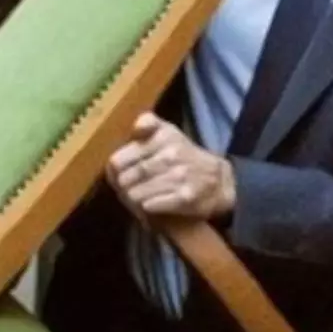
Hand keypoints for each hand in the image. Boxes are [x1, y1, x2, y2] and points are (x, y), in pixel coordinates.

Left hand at [107, 113, 234, 219]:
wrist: (218, 181)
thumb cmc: (184, 156)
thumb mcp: (168, 131)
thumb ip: (147, 122)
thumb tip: (136, 127)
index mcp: (162, 135)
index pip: (118, 160)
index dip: (114, 172)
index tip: (119, 175)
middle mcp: (171, 153)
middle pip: (125, 179)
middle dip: (123, 188)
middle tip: (128, 191)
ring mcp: (178, 176)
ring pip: (135, 194)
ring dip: (134, 200)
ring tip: (139, 199)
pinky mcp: (184, 197)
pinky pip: (149, 206)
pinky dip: (146, 209)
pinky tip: (152, 206)